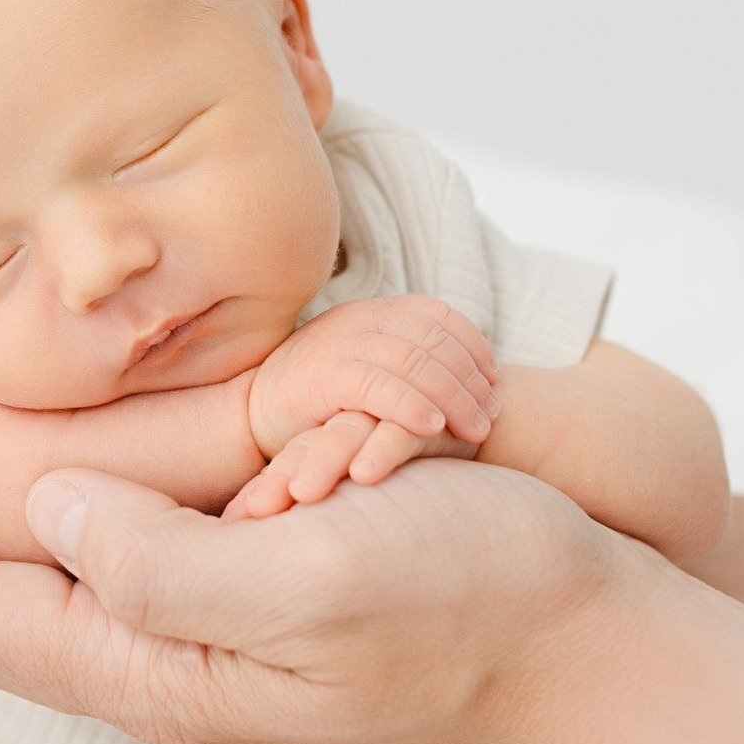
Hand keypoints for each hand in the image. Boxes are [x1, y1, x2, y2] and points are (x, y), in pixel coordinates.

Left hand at [0, 381, 743, 743]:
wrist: (577, 635)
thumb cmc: (469, 601)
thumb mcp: (318, 577)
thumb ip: (166, 564)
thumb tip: (50, 508)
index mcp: (153, 669)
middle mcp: (153, 663)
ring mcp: (191, 636)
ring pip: (28, 577)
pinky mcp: (231, 599)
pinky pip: (98, 553)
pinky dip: (46, 493)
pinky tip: (55, 440)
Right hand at [246, 296, 501, 463]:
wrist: (249, 412)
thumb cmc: (314, 401)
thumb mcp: (363, 368)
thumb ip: (402, 364)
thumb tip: (461, 380)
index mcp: (374, 312)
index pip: (441, 318)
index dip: (475, 350)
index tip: (494, 387)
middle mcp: (361, 319)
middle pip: (435, 341)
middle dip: (471, 381)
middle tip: (492, 417)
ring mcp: (342, 344)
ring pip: (415, 362)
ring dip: (454, 398)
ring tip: (477, 431)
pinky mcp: (325, 375)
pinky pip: (380, 386)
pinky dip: (412, 405)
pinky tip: (434, 428)